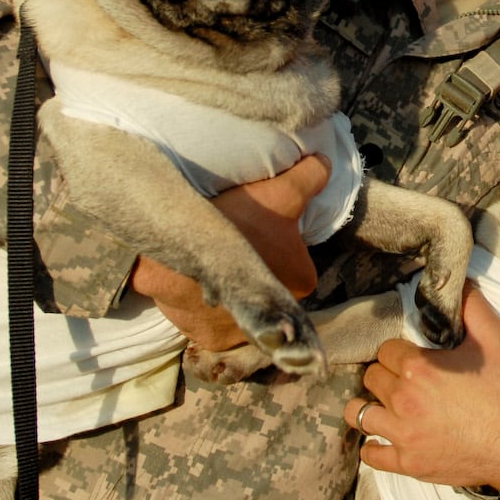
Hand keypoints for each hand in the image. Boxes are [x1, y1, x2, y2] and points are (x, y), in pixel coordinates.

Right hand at [130, 153, 331, 349]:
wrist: (173, 239)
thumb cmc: (238, 219)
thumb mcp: (281, 191)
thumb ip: (310, 177)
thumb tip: (326, 162)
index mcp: (302, 283)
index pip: (297, 264)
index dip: (281, 244)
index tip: (263, 230)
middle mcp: (278, 318)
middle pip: (270, 288)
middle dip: (257, 269)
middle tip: (239, 242)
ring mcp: (242, 332)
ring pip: (241, 307)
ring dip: (232, 291)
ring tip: (216, 260)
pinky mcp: (208, 337)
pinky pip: (212, 320)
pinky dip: (205, 303)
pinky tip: (198, 280)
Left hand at [348, 287, 499, 489]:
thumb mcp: (496, 340)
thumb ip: (472, 306)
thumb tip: (458, 282)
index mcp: (418, 368)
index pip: (386, 350)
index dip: (400, 351)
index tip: (414, 358)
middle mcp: (403, 400)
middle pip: (371, 378)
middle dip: (386, 375)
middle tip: (405, 380)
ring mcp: (403, 435)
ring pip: (359, 413)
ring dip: (370, 406)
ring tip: (387, 406)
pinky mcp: (409, 463)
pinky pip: (371, 454)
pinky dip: (374, 445)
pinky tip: (386, 438)